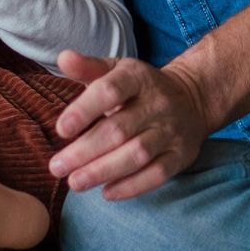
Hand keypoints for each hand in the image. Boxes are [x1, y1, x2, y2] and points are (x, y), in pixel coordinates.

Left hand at [48, 50, 211, 199]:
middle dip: (85, 151)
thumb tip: (63, 58)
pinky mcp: (181, 155)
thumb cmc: (139, 87)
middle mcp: (157, 104)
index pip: (109, 91)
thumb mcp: (116, 69)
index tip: (61, 129)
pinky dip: (132, 186)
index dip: (84, 110)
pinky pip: (158, 174)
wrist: (192, 98)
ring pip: (137, 154)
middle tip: (57, 167)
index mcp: (137, 77)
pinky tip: (107, 193)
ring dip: (104, 171)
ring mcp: (171, 131)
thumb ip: (88, 67)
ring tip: (75, 182)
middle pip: (119, 130)